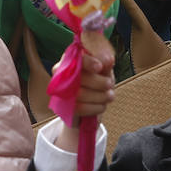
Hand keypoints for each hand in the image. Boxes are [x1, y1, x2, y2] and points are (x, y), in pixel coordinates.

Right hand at [53, 31, 115, 150]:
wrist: (85, 114)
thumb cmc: (96, 86)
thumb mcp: (104, 71)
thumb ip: (104, 62)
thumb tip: (108, 60)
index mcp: (70, 59)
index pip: (77, 55)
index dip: (90, 60)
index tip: (104, 65)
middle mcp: (60, 73)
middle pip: (81, 76)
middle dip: (100, 81)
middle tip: (111, 85)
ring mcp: (59, 91)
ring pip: (82, 92)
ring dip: (100, 95)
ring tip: (110, 96)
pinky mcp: (62, 107)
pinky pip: (80, 107)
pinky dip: (95, 107)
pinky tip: (102, 106)